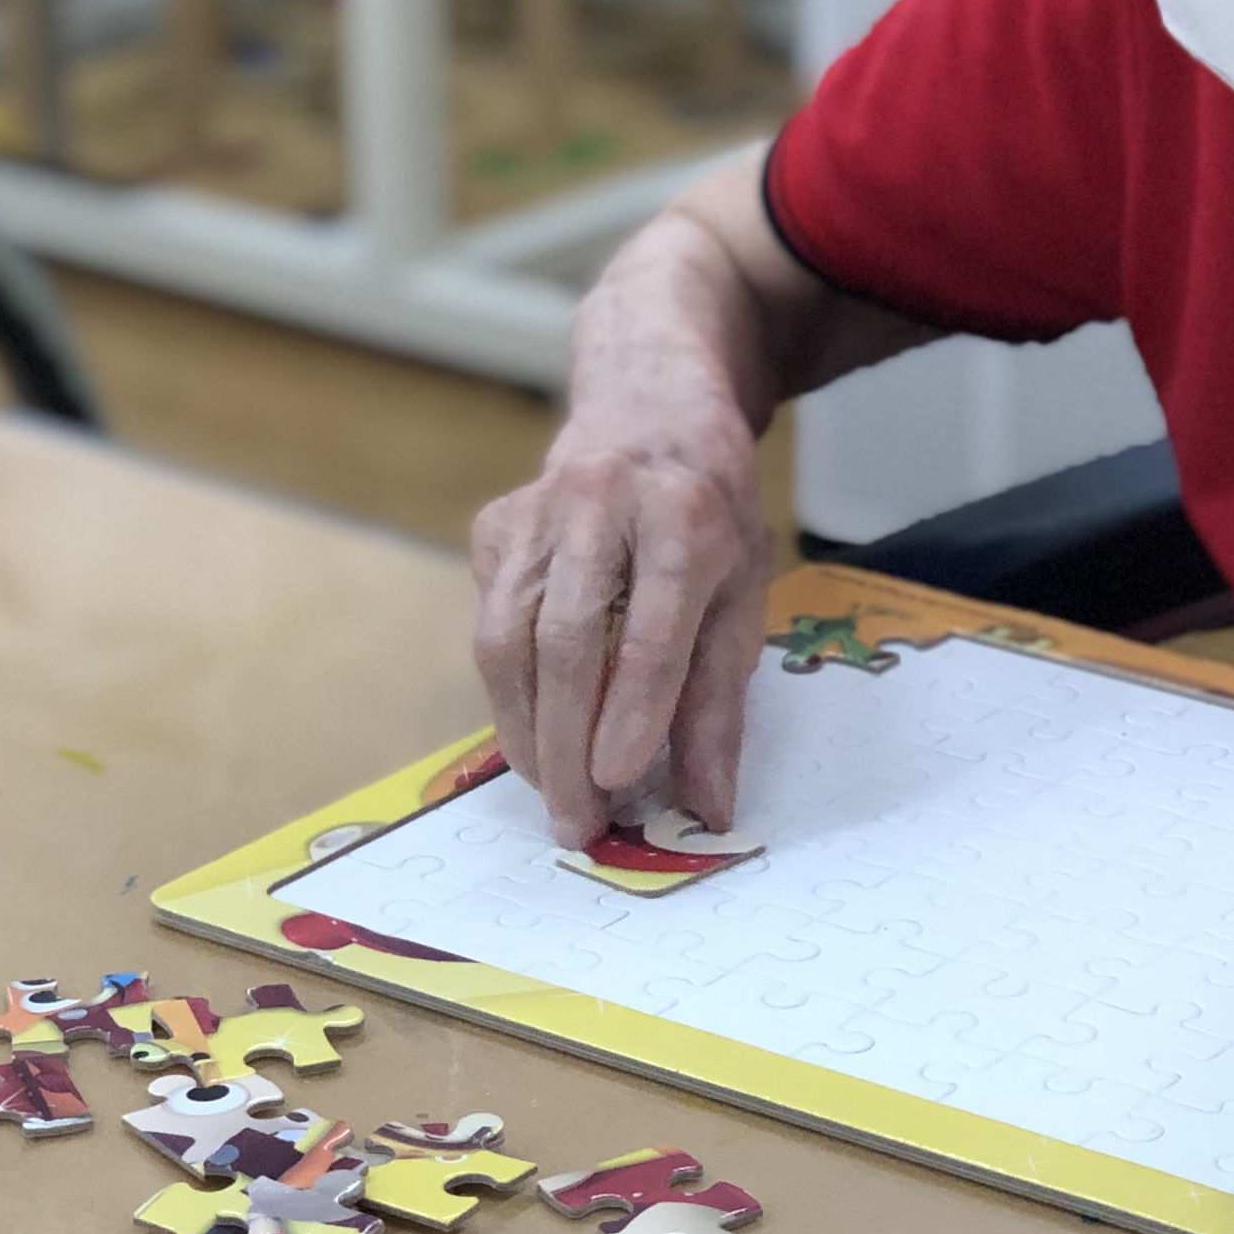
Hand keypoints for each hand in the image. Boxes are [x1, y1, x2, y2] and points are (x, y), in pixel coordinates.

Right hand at [468, 422, 772, 850]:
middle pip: (567, 642)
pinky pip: (489, 627)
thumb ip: (720, 703)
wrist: (650, 411)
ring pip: (507, 640)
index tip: (617, 783)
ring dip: (525, 732)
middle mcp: (602, 504)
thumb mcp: (744, 596)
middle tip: (577, 822)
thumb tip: (708, 808)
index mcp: (684, 518)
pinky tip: (535, 733)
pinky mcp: (494, 528)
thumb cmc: (710, 517)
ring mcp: (535, 511)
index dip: (631, 713)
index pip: (651, 632)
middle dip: (566, 746)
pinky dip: (508, 694)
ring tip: (553, 795)